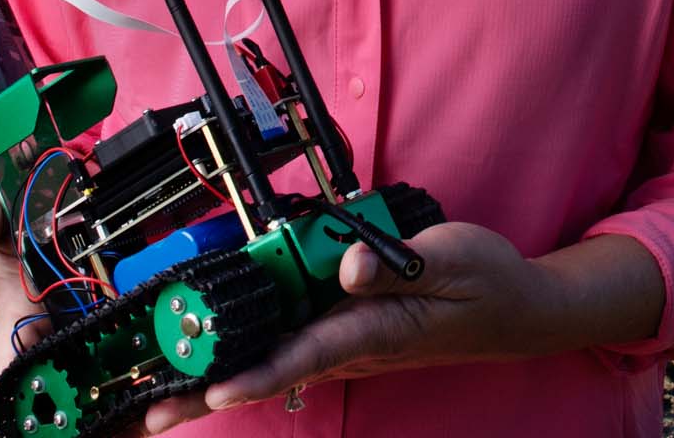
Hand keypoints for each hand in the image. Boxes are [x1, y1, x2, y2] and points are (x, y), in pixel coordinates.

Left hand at [136, 222, 556, 433]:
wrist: (520, 311)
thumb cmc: (489, 285)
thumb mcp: (453, 258)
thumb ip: (397, 265)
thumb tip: (345, 266)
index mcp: (376, 327)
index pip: (307, 353)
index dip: (258, 373)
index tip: (214, 391)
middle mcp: (354, 343)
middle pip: (273, 370)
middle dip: (212, 392)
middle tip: (153, 415)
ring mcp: (350, 342)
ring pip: (276, 362)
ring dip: (221, 378)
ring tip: (162, 400)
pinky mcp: (349, 330)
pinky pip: (293, 344)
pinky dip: (251, 354)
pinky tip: (215, 359)